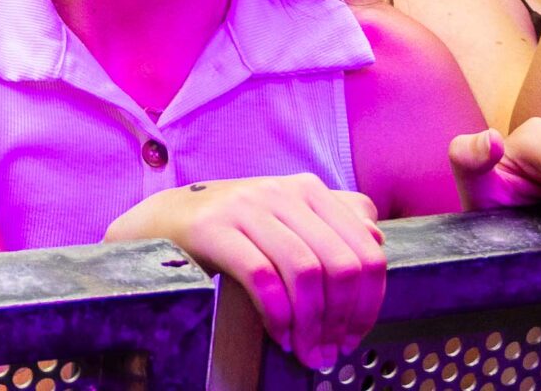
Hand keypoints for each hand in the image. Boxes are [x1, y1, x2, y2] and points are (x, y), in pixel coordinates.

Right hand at [107, 175, 384, 373]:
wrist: (164, 218)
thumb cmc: (233, 228)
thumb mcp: (285, 218)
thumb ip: (332, 221)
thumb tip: (375, 237)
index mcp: (309, 190)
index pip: (365, 251)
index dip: (369, 303)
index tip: (354, 335)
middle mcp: (282, 191)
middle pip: (340, 265)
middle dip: (341, 319)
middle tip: (328, 350)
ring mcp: (246, 206)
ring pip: (305, 273)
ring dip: (310, 325)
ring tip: (304, 350)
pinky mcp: (212, 227)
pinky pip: (261, 276)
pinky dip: (277, 314)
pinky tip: (277, 334)